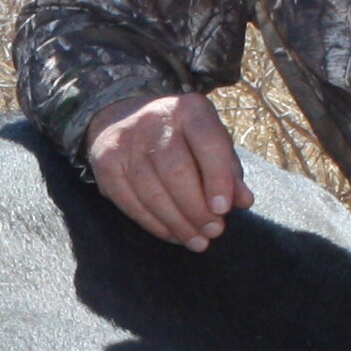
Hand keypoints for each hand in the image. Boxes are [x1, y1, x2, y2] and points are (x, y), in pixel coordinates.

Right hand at [85, 92, 249, 248]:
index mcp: (189, 109)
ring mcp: (125, 142)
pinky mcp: (106, 164)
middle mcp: (154, 120)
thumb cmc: (180, 136)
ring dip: (178, 224)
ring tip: (197, 241)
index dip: (218, 180)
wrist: (123, 116)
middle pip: (177, 173)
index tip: (223, 210)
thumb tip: (243, 201)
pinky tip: (173, 235)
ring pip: (153, 193)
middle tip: (214, 232)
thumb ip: (228, 169)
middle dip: (197, 209)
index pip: (208, 145)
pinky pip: (132, 203)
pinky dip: (155, 225)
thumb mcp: (209, 140)